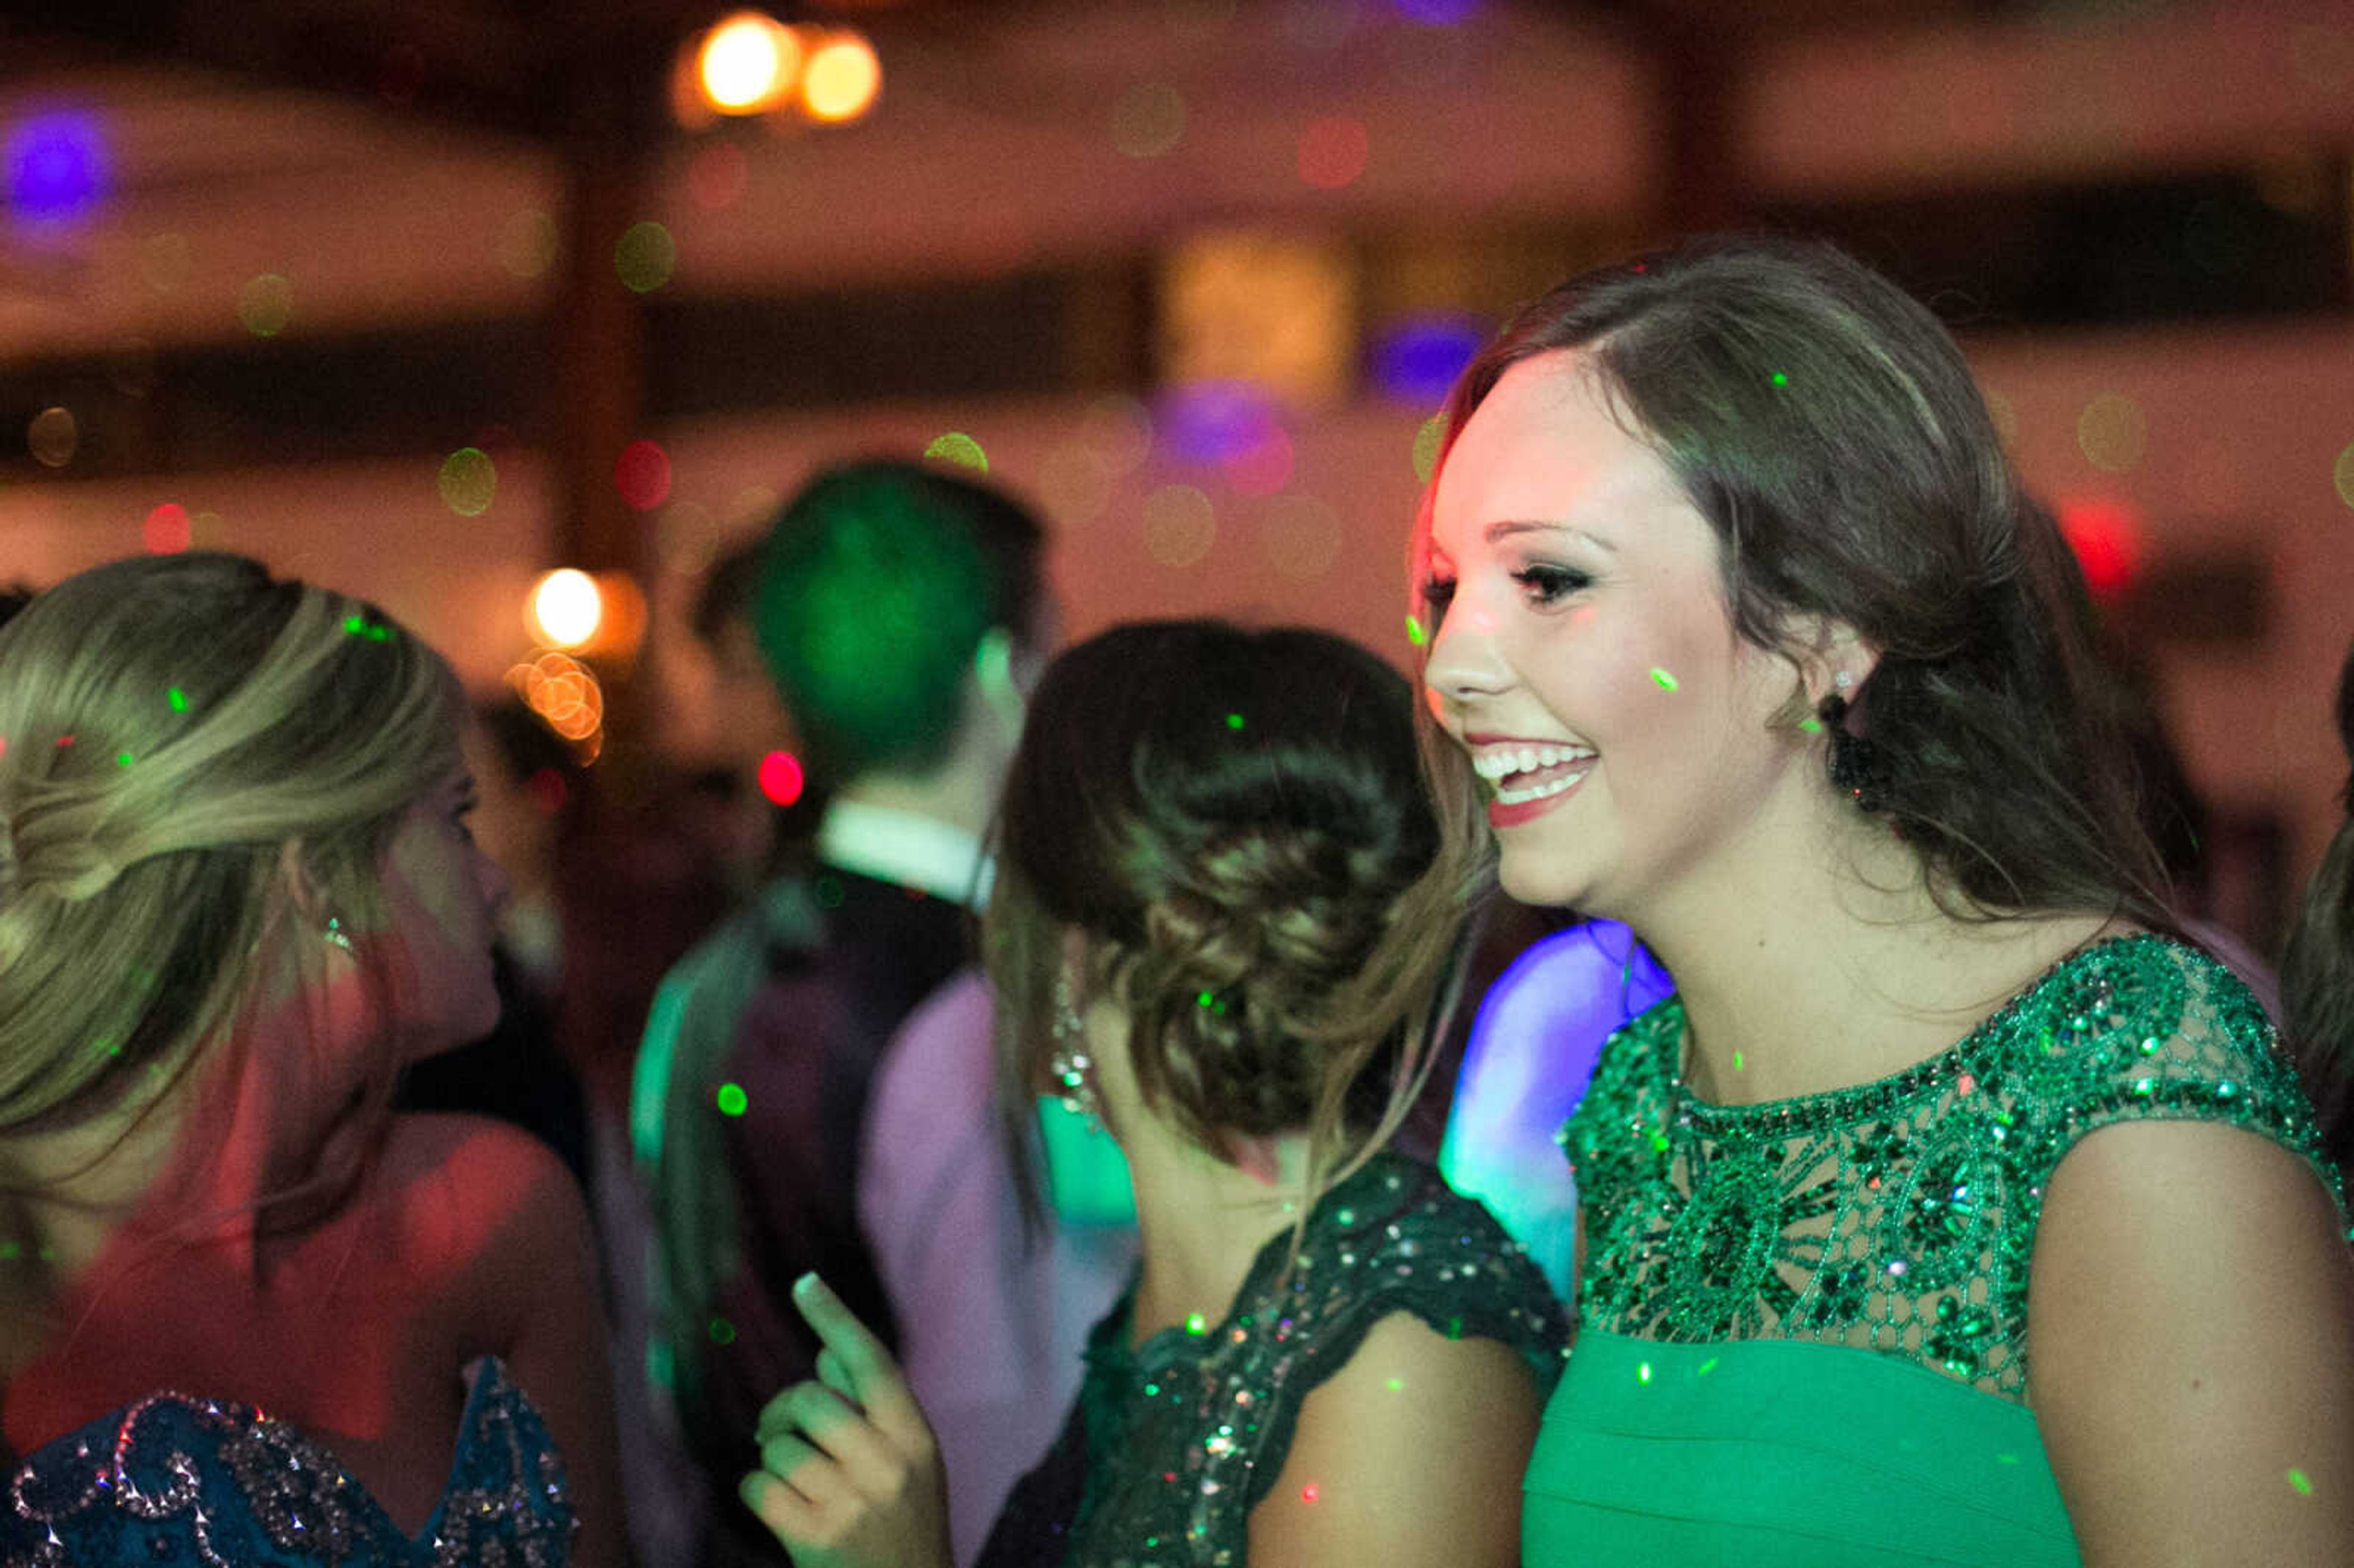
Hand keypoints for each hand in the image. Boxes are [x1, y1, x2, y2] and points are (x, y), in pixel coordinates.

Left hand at [741, 1273, 953, 1567]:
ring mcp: (852, 1504)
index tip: (804, 1283)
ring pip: (779, 1446)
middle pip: (811, 1399)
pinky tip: (778, 1511)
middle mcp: (889, 1465)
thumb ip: (874, 1412)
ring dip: (774, 1460)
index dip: (836, 1319)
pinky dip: (756, 1493)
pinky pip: (757, 1486)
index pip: (873, 1363)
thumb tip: (824, 1355)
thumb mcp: (911, 1467)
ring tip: (796, 1485)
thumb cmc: (904, 1530)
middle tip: (780, 1431)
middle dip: (784, 1411)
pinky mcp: (814, 1540)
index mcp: (917, 1439)